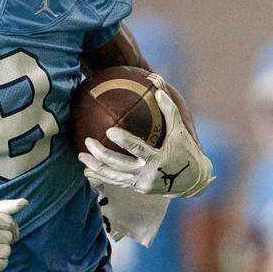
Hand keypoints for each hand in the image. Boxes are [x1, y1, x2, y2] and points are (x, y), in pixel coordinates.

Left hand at [78, 89, 212, 196]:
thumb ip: (168, 108)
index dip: (124, 140)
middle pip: (119, 164)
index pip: (138, 149)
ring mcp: (141, 183)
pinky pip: (115, 183)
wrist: (192, 181)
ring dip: (95, 167)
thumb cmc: (185, 150)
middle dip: (101, 154)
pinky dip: (101, 178)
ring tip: (80, 156)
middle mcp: (148, 174)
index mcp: (158, 158)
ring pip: (113, 177)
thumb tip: (156, 82)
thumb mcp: (180, 130)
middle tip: (87, 141)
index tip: (109, 130)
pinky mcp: (137, 189)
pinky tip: (87, 170)